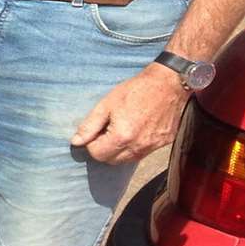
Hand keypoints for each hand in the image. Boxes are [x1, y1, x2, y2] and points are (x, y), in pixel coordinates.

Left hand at [71, 65, 185, 163]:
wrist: (168, 84)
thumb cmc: (135, 90)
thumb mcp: (106, 104)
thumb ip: (89, 126)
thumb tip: (76, 142)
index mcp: (122, 137)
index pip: (97, 154)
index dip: (92, 143)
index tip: (96, 131)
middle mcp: (138, 146)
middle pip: (112, 161)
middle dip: (104, 149)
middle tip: (106, 131)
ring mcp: (153, 147)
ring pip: (128, 160)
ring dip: (119, 150)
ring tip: (120, 130)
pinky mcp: (164, 143)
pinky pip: (143, 153)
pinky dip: (134, 147)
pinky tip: (135, 130)